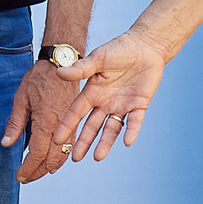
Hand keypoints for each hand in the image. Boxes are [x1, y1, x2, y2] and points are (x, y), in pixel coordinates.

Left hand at [2, 62, 81, 183]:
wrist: (62, 63)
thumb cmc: (40, 78)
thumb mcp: (21, 99)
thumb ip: (15, 124)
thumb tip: (6, 143)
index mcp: (46, 122)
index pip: (36, 154)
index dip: (28, 168)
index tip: (19, 176)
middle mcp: (61, 127)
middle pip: (51, 159)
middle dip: (38, 172)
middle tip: (26, 178)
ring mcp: (70, 124)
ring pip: (63, 154)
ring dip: (51, 166)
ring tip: (38, 172)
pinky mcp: (75, 120)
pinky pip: (70, 144)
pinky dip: (61, 156)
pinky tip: (54, 158)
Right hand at [53, 29, 170, 161]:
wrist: (145, 46)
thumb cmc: (119, 49)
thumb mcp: (98, 58)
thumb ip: (81, 69)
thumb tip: (59, 73)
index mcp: (93, 92)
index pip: (77, 112)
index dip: (67, 126)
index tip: (57, 140)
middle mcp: (105, 102)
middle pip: (92, 126)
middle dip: (83, 141)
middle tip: (75, 157)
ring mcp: (122, 105)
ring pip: (111, 128)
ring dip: (105, 142)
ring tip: (97, 157)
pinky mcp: (139, 105)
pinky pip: (135, 121)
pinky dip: (132, 131)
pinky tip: (127, 142)